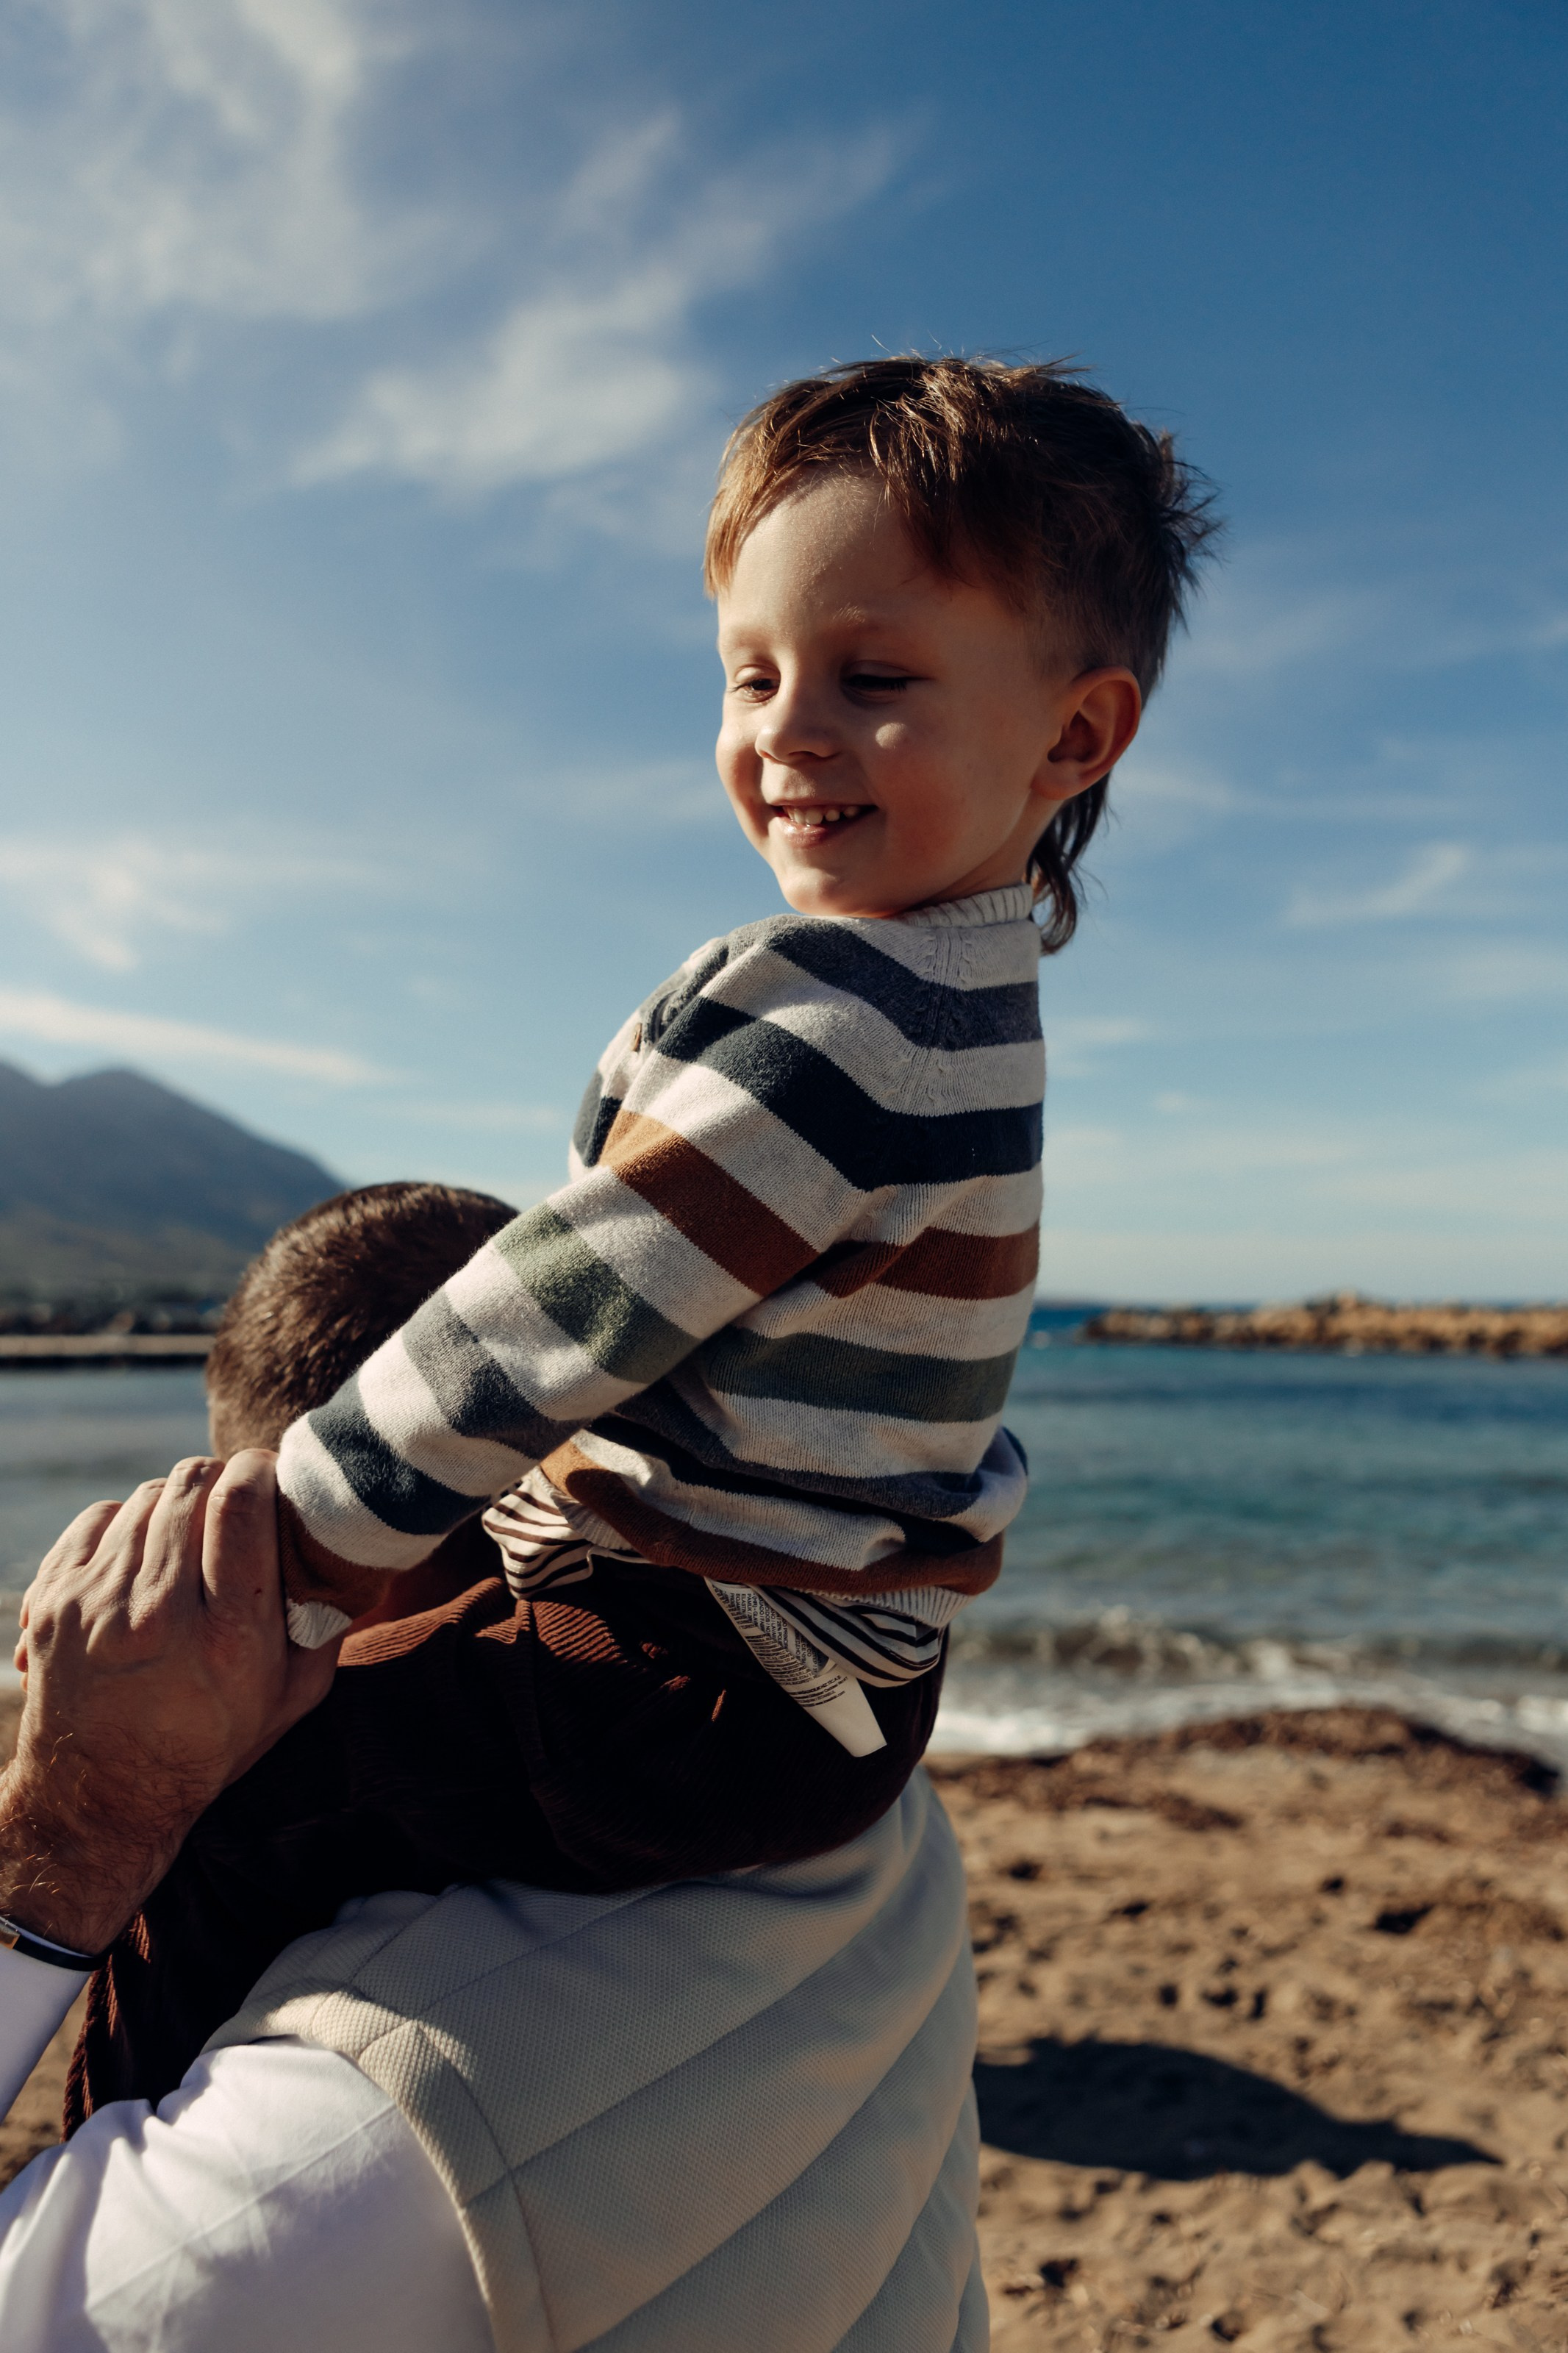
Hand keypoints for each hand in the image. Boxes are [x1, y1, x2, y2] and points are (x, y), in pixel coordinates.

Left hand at [0, 1452, 338, 1954]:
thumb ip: (325, 1614)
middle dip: (225, 1480)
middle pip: (193, 1485)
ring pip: (148, 1495)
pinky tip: (147, 1555)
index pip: (241, 1504)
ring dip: (180, 1504)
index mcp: (228, 1639)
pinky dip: (130, 1522)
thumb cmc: (212, 1741)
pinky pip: (101, 1516)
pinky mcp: (56, 1600)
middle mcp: (156, 1616)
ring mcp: (96, 1605)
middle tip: (240, 1500)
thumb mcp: (294, 1694)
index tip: (274, 1474)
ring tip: (193, 1540)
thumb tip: (342, 1537)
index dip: (263, 1469)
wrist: (102, 1797)